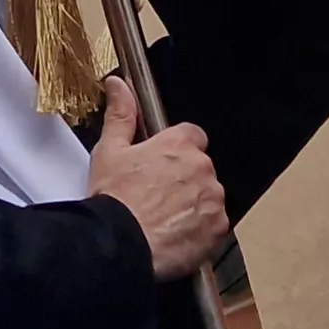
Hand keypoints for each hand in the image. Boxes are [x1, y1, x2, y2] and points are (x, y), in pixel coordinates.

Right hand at [85, 76, 223, 279]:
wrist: (121, 243)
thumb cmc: (114, 198)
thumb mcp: (110, 151)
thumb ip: (120, 114)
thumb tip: (118, 85)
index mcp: (179, 144)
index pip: (192, 136)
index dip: (176, 150)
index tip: (161, 164)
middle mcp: (202, 167)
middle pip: (201, 168)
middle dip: (184, 180)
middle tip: (156, 196)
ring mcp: (213, 198)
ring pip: (208, 197)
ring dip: (193, 204)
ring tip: (163, 219)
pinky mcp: (218, 228)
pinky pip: (214, 225)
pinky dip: (199, 230)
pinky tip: (175, 235)